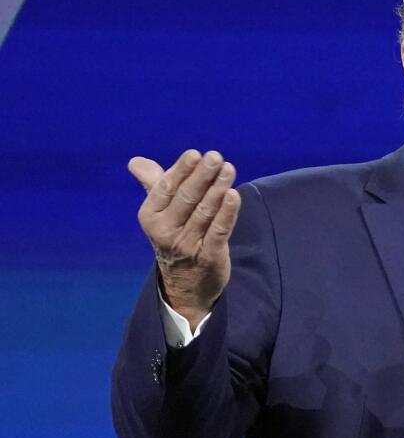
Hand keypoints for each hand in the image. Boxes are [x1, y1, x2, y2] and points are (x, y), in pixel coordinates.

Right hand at [128, 150, 240, 329]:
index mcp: (150, 215)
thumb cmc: (174, 236)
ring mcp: (186, 245)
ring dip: (217, 189)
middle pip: (186, 198)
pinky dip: (227, 213)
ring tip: (228, 169)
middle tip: (216, 157)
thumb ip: (153, 185)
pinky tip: (234, 195)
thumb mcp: (159, 213)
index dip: (181, 170)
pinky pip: (218, 231)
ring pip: (204, 212)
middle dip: (202, 176)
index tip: (195, 154)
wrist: (185, 283)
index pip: (166, 188)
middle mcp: (165, 230)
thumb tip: (135, 161)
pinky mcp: (208, 256)